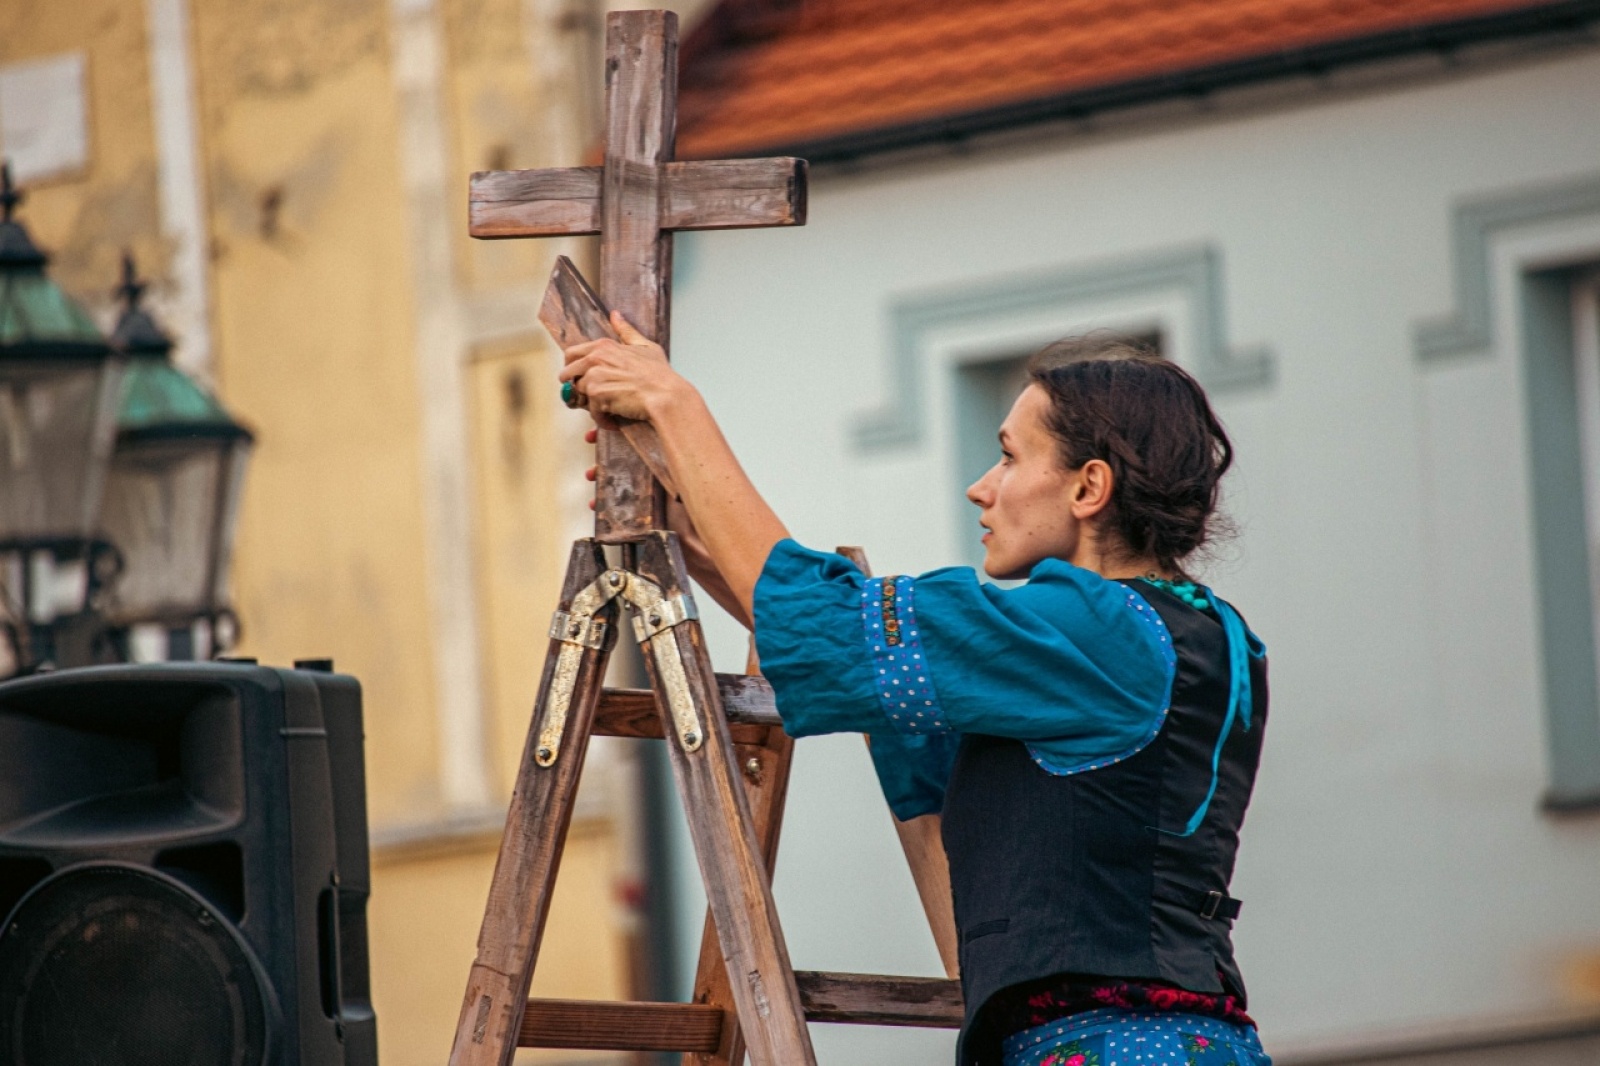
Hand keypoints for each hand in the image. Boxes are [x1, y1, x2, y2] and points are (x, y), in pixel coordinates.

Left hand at [560, 312, 688, 423]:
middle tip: (590, 397)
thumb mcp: (645, 346)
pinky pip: (591, 412)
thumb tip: (615, 314)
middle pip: (566, 374)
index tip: (580, 378)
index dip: (573, 368)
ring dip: (590, 405)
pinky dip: (602, 420)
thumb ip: (626, 331)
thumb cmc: (660, 374)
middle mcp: (594, 359)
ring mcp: (594, 376)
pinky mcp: (596, 395)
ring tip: (608, 408)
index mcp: (603, 346)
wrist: (666, 395)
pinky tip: (614, 420)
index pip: (571, 354)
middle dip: (574, 387)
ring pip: (577, 395)